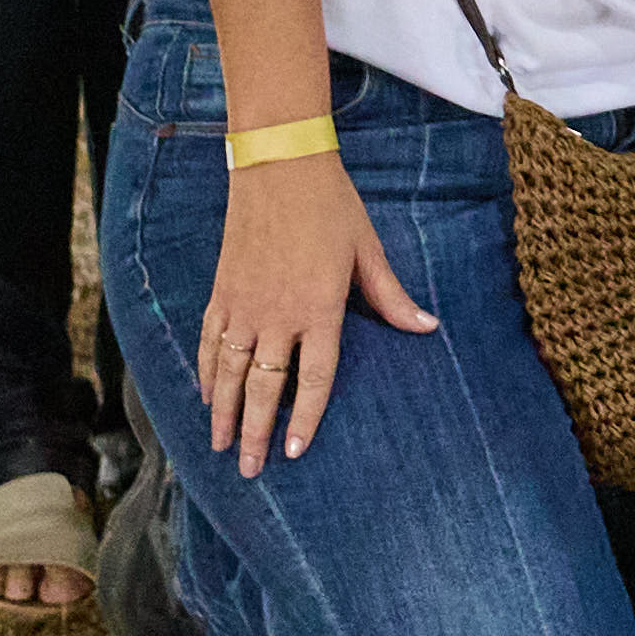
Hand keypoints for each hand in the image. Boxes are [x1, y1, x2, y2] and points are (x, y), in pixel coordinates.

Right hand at [193, 149, 439, 472]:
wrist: (279, 165)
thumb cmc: (332, 206)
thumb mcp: (368, 250)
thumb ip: (391, 296)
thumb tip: (427, 327)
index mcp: (319, 308)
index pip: (312, 378)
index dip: (303, 419)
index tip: (294, 453)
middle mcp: (276, 314)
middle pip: (264, 387)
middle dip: (256, 432)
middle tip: (250, 470)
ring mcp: (243, 304)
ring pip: (230, 372)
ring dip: (225, 413)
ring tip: (222, 447)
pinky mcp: (222, 291)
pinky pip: (211, 342)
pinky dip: (207, 372)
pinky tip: (207, 396)